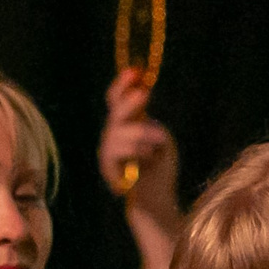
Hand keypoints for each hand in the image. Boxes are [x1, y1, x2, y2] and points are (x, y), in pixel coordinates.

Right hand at [98, 69, 177, 214]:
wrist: (156, 197)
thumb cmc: (159, 167)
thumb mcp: (159, 138)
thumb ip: (148, 121)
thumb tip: (140, 94)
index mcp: (124, 123)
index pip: (116, 98)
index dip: (123, 84)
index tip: (136, 71)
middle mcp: (112, 134)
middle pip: (115, 112)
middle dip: (129, 101)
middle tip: (145, 93)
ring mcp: (107, 151)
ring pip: (117, 132)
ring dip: (141, 132)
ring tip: (161, 139)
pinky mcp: (108, 167)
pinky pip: (117, 152)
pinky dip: (136, 150)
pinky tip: (150, 155)